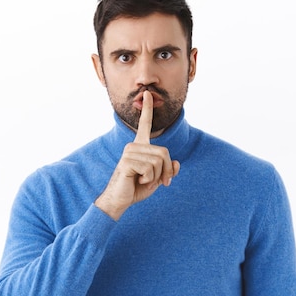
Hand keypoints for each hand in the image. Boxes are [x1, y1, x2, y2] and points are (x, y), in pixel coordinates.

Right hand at [94, 91, 179, 220]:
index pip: (144, 125)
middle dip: (166, 170)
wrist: (119, 201)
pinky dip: (149, 180)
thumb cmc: (136, 189)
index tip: (147, 94)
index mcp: (140, 146)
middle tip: (158, 181)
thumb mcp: (157, 179)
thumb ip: (168, 170)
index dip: (147, 110)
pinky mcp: (128, 161)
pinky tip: (137, 181)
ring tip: (143, 180)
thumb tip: (177, 163)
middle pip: (164, 152)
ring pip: (159, 161)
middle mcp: (133, 146)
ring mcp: (129, 152)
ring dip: (156, 177)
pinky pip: (151, 169)